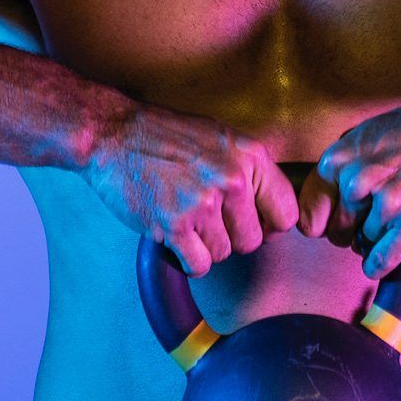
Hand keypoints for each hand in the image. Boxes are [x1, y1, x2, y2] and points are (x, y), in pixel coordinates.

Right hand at [83, 102, 299, 276]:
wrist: (114, 135)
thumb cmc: (167, 138)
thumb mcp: (222, 140)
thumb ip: (252, 173)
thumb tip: (274, 217)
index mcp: (251, 156)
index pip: (286, 213)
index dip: (268, 224)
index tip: (250, 222)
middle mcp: (232, 179)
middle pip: (253, 241)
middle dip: (231, 236)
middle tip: (206, 219)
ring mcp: (203, 204)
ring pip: (224, 254)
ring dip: (204, 245)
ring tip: (185, 219)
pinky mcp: (174, 225)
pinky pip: (198, 265)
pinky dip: (187, 259)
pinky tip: (175, 237)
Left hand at [296, 95, 400, 277]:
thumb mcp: (367, 136)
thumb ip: (342, 167)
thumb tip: (320, 203)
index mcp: (340, 160)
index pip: (310, 213)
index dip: (326, 221)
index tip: (338, 222)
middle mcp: (357, 181)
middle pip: (338, 233)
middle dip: (353, 233)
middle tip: (375, 221)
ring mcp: (386, 203)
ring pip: (365, 243)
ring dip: (379, 239)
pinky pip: (382, 260)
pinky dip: (382, 264)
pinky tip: (389, 256)